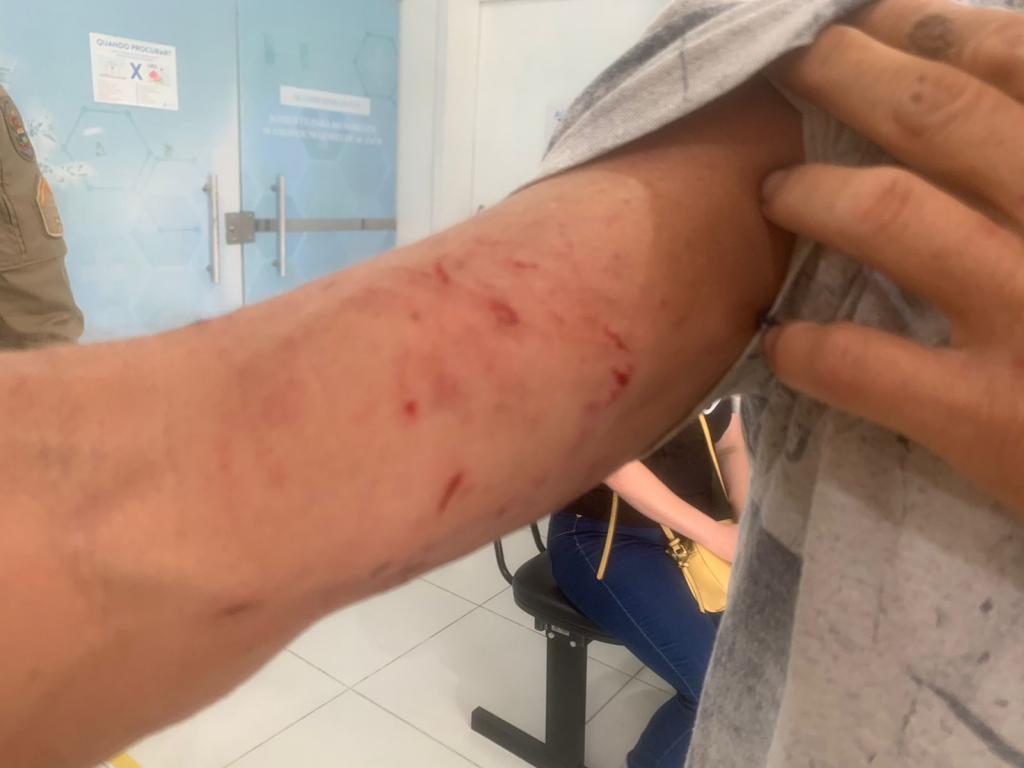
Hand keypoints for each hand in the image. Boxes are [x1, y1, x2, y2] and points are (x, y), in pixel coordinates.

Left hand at [761, 0, 1023, 514]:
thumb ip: (1023, 159)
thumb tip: (986, 70)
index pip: (1011, 54)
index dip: (918, 25)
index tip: (862, 18)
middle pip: (937, 112)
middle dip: (843, 72)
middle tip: (793, 65)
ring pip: (889, 213)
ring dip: (810, 192)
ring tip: (776, 190)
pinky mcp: (994, 418)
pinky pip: (863, 362)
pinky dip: (805, 346)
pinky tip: (779, 341)